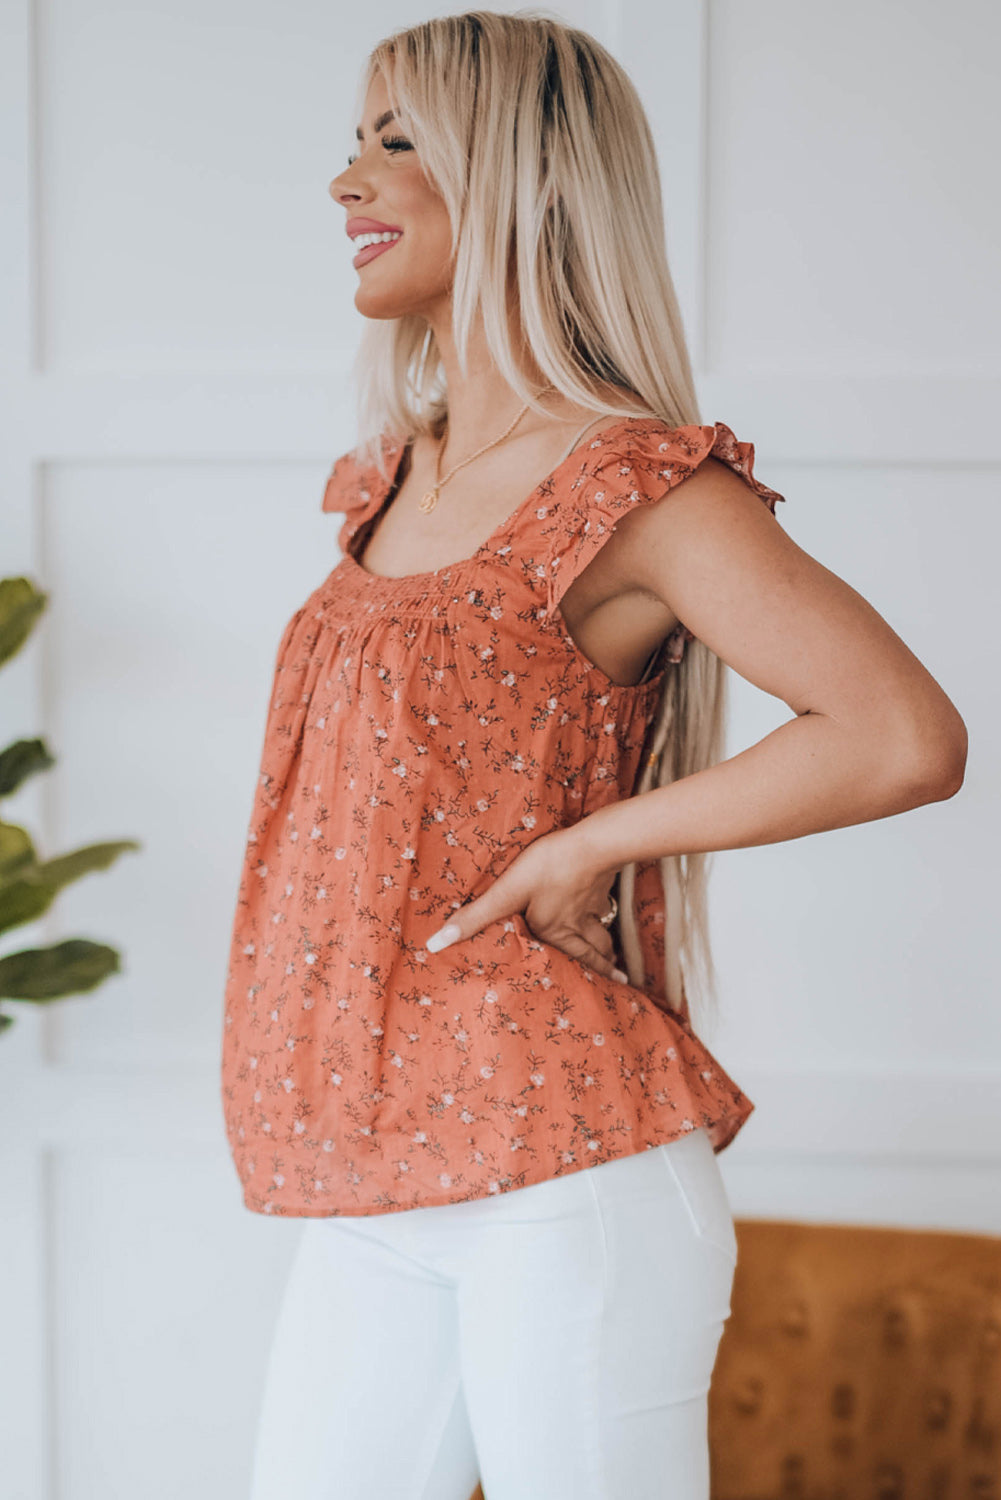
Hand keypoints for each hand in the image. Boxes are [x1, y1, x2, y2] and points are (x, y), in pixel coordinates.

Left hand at [424, 827, 628, 983]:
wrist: (593, 844)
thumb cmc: (548, 869)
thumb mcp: (505, 894)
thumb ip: (474, 918)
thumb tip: (435, 945)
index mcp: (553, 933)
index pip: (567, 961)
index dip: (580, 978)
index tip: (594, 994)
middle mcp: (575, 925)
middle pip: (593, 952)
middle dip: (601, 966)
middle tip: (616, 981)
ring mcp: (591, 904)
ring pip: (602, 931)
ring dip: (607, 946)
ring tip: (615, 958)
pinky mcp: (601, 883)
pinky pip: (605, 903)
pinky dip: (607, 909)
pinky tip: (607, 903)